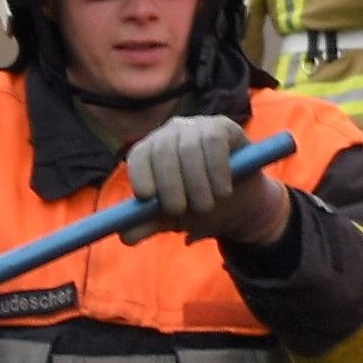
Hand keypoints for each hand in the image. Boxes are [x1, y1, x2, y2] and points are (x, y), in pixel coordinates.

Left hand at [123, 118, 289, 248]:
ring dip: (197, 184)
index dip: (140, 174)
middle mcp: (171, 133)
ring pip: (189, 148)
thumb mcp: (171, 219)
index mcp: (152, 152)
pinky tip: (223, 190)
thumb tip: (124, 236)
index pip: (139, 155)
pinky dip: (217, 171)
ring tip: (206, 205)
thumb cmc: (199, 206)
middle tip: (180, 211)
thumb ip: (147, 224)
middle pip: (163, 150)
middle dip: (170, 185)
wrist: (239, 205)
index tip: (146, 197)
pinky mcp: (223, 126)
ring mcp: (197, 126)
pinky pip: (214, 142)